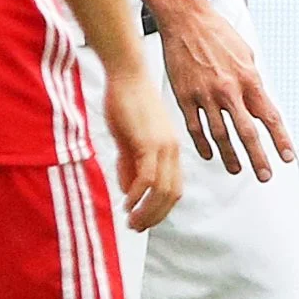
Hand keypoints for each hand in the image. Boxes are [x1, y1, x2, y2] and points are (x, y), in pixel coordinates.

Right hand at [101, 62, 184, 229]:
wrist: (126, 72)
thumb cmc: (126, 99)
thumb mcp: (128, 137)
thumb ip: (129, 164)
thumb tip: (130, 189)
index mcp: (170, 148)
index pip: (173, 188)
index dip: (160, 209)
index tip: (143, 219)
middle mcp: (172, 149)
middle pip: (171, 194)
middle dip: (155, 216)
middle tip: (137, 226)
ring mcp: (163, 146)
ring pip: (162, 190)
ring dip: (147, 210)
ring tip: (132, 220)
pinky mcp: (149, 141)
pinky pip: (147, 177)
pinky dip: (138, 194)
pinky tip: (127, 202)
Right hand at [156, 3, 293, 180]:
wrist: (185, 19)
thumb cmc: (218, 34)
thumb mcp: (246, 55)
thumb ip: (253, 82)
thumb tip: (259, 107)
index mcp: (249, 79)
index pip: (270, 116)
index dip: (281, 140)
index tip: (288, 158)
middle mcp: (229, 89)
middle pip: (247, 132)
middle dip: (258, 158)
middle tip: (265, 176)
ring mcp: (205, 94)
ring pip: (220, 135)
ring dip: (230, 156)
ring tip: (237, 169)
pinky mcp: (185, 96)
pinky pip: (195, 127)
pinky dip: (203, 144)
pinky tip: (210, 154)